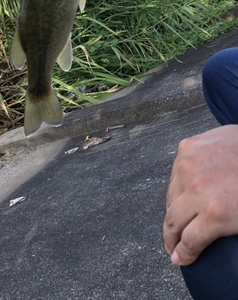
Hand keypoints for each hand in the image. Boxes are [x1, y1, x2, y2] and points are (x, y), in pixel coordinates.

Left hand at [164, 125, 237, 265]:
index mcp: (189, 148)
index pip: (175, 180)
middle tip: (173, 236)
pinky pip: (191, 238)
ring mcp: (198, 190)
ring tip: (176, 250)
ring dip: (173, 238)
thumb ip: (208, 151)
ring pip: (175, 221)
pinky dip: (185, 251)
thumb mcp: (225, 139)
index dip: (176, 200)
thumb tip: (207, 162)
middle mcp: (188, 167)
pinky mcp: (214, 214)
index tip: (178, 212)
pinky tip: (184, 258)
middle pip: (172, 201)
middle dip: (173, 220)